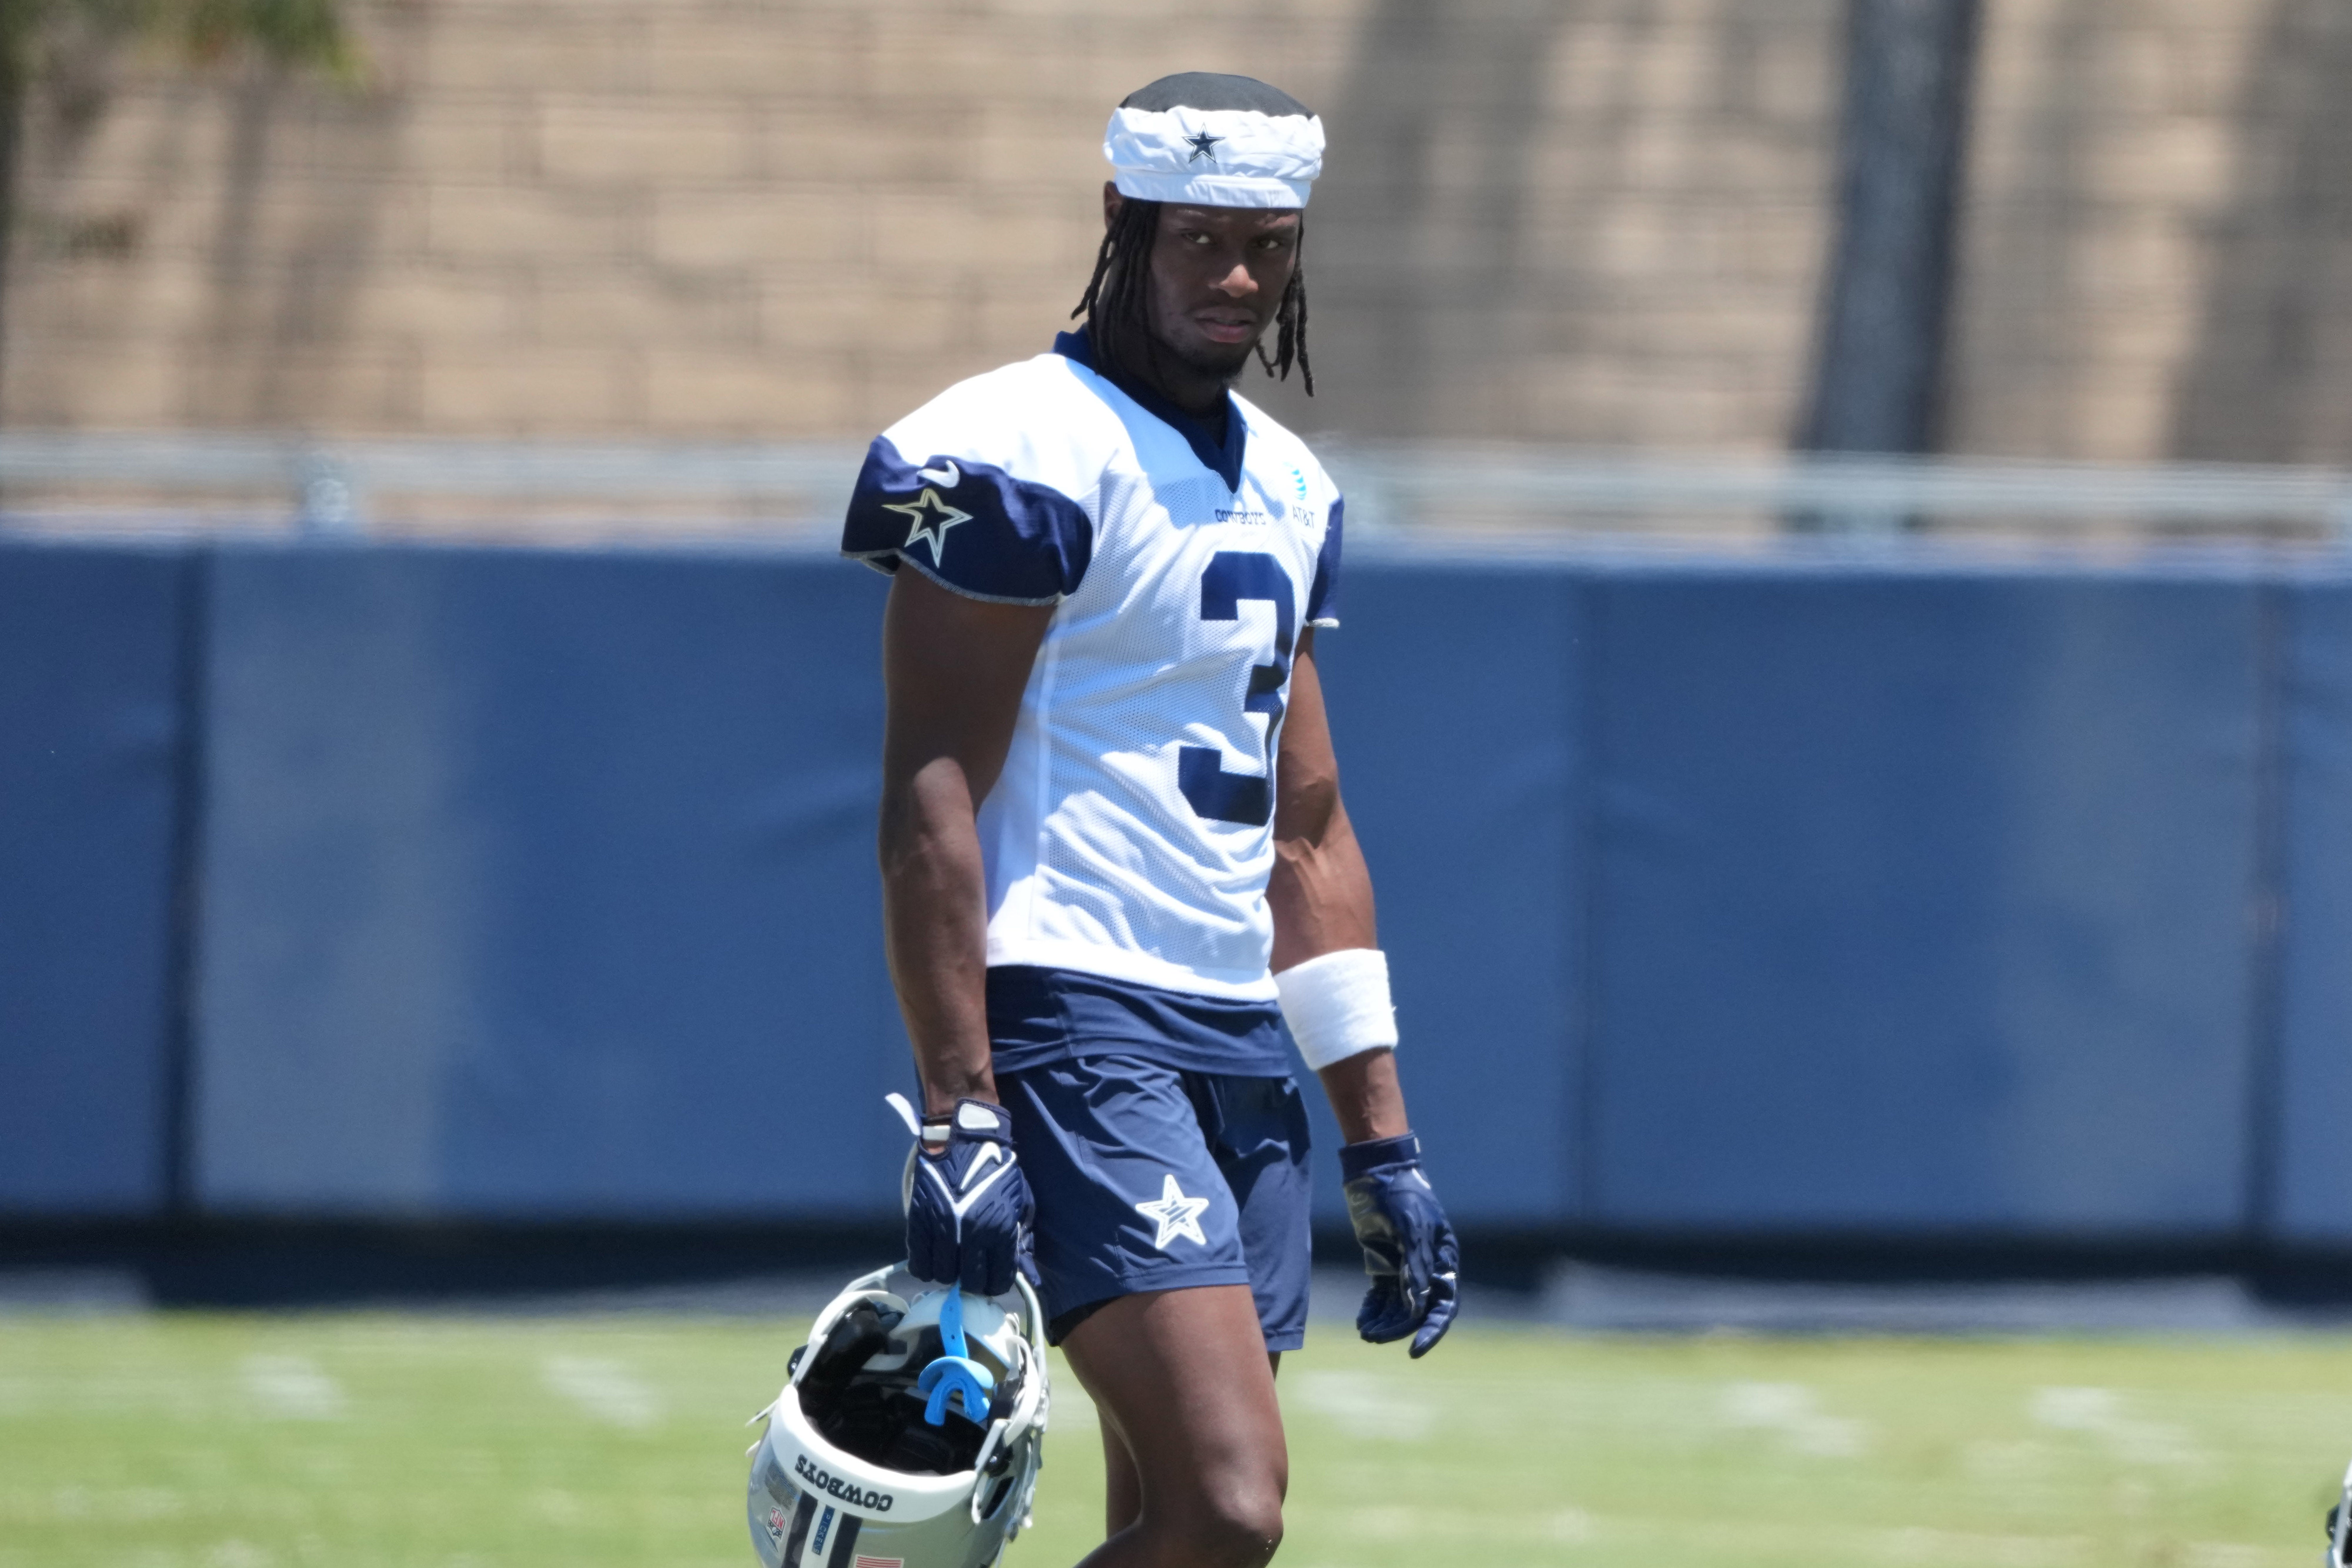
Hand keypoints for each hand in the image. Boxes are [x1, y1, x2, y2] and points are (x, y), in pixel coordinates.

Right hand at [887, 1093, 1035, 1296]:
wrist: (965, 1138)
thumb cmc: (997, 1168)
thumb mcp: (1019, 1200)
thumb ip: (1019, 1235)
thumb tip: (1020, 1266)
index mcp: (1000, 1230)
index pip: (998, 1279)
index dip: (994, 1284)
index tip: (990, 1280)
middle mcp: (972, 1235)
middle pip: (968, 1282)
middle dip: (970, 1282)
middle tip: (969, 1272)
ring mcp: (943, 1229)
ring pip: (941, 1274)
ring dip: (947, 1273)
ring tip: (951, 1262)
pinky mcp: (920, 1221)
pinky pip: (918, 1260)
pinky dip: (924, 1265)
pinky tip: (931, 1259)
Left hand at [1339, 1132, 1458, 1356]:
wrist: (1375, 1171)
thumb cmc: (1400, 1195)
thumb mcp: (1410, 1228)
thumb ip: (1416, 1266)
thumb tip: (1418, 1305)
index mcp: (1443, 1258)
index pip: (1443, 1304)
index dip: (1431, 1330)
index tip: (1414, 1351)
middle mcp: (1427, 1266)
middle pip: (1418, 1309)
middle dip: (1398, 1328)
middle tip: (1373, 1338)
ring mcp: (1405, 1266)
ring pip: (1398, 1305)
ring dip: (1384, 1321)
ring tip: (1365, 1333)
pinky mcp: (1385, 1263)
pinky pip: (1381, 1295)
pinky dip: (1373, 1308)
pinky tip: (1362, 1320)